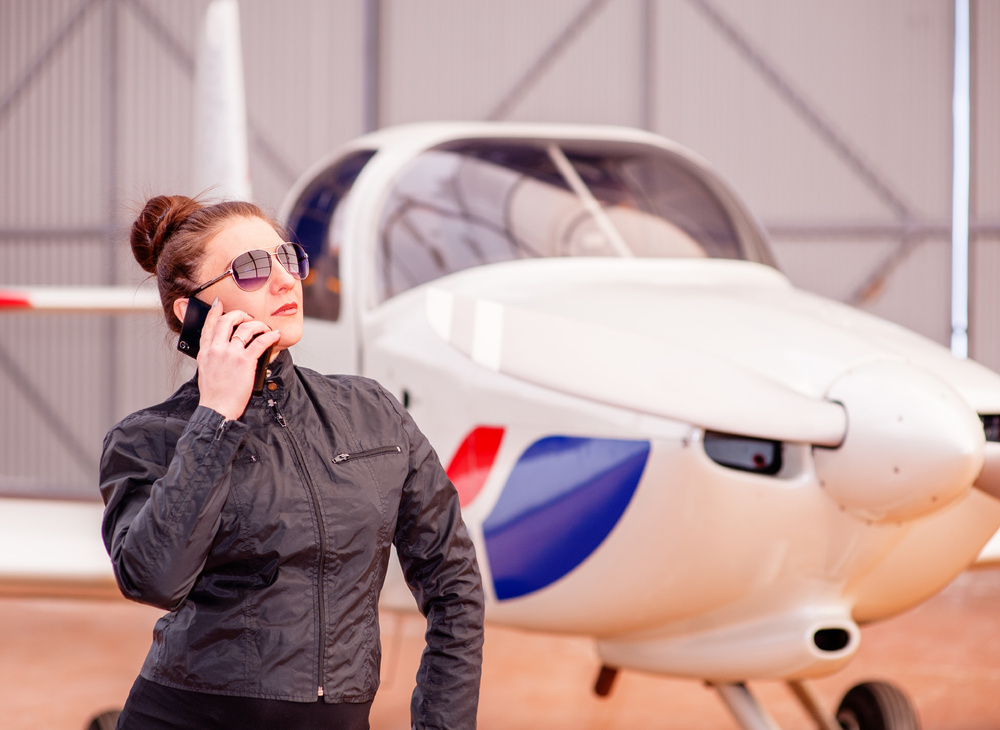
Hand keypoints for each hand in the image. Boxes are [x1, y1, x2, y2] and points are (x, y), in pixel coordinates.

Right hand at [195, 299, 280, 420]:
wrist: (217, 408)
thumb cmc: (214, 394)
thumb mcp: (205, 370)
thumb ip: (212, 357)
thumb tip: (224, 348)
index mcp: (205, 352)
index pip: (208, 326)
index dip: (214, 312)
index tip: (219, 304)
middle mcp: (216, 349)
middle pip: (227, 321)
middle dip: (240, 314)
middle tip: (248, 316)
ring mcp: (231, 354)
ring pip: (245, 328)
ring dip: (258, 325)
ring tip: (264, 328)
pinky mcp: (245, 361)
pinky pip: (260, 342)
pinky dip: (270, 336)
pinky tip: (275, 335)